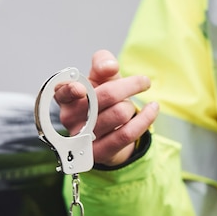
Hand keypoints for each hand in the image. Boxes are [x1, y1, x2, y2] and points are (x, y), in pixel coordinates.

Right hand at [54, 50, 158, 165]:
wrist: (109, 132)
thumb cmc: (102, 99)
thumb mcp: (101, 77)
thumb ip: (102, 63)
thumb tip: (109, 66)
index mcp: (66, 97)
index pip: (63, 91)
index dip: (70, 90)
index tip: (82, 88)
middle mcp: (69, 118)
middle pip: (106, 95)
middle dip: (129, 86)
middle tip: (143, 82)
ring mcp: (83, 138)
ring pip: (120, 113)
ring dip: (132, 106)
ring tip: (129, 107)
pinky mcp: (99, 152)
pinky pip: (127, 133)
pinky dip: (145, 118)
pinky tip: (153, 108)